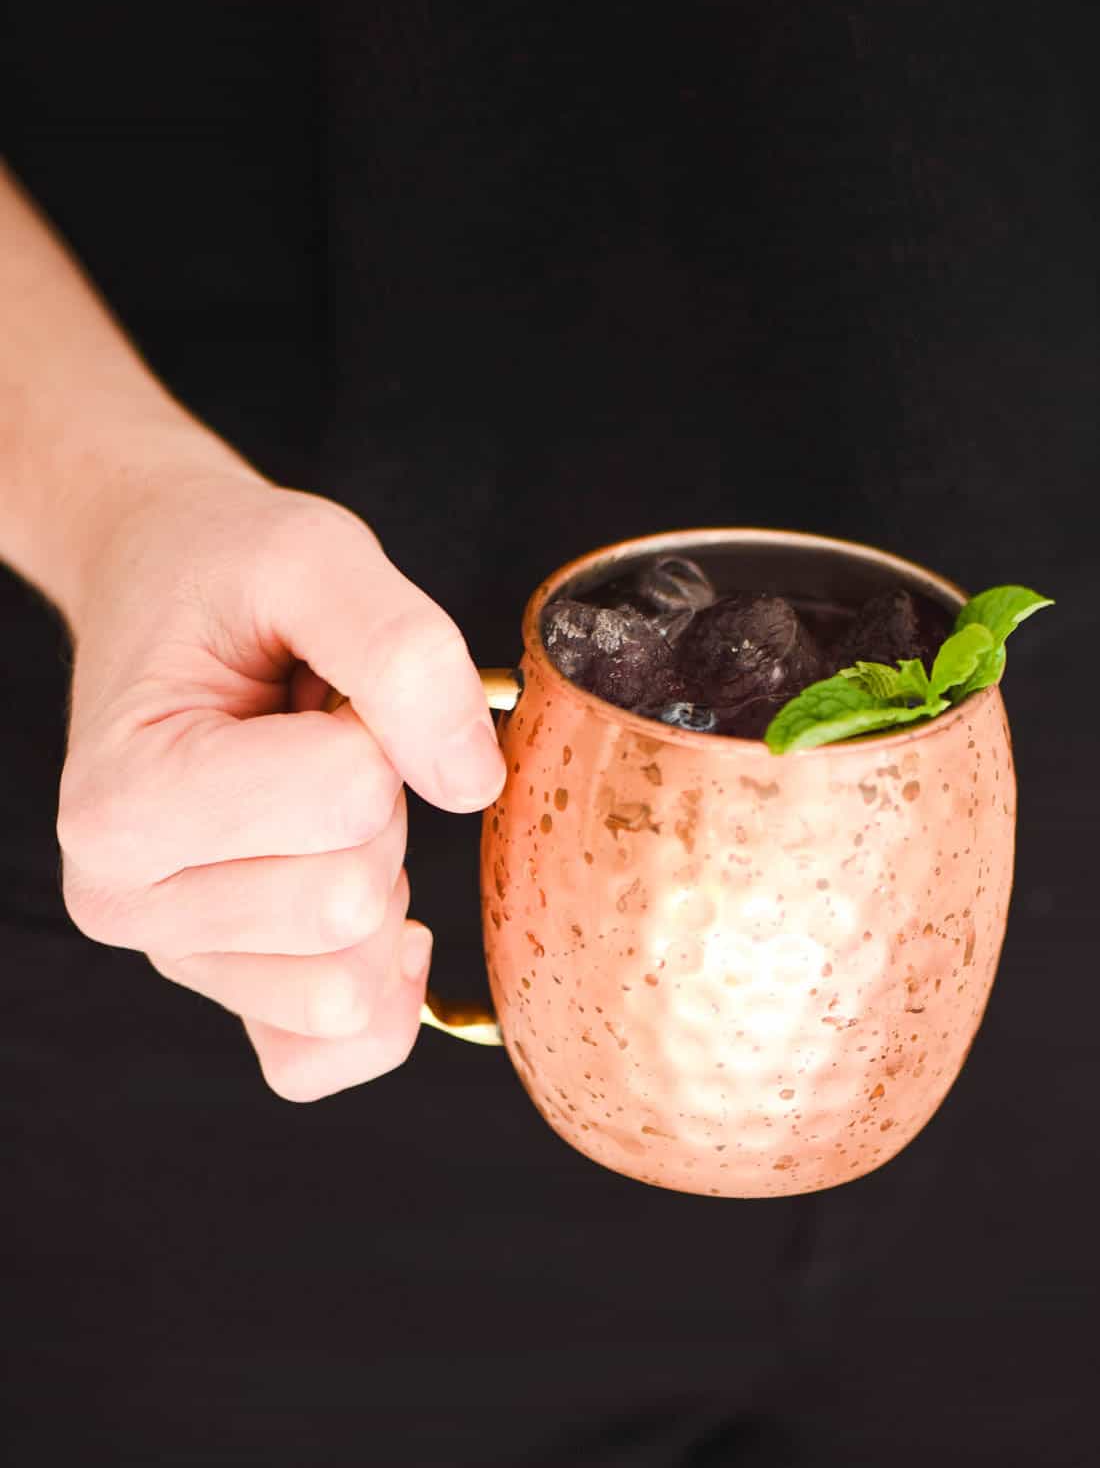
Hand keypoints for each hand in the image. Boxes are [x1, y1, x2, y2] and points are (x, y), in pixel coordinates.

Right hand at [55, 465, 505, 1099]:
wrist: (166, 585)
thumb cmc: (227, 574)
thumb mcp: (314, 552)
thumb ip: (403, 651)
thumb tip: (472, 785)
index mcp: (121, 799)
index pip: (347, 798)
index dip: (376, 724)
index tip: (316, 687)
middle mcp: (123, 898)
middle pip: (351, 902)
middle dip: (380, 806)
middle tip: (318, 735)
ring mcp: (178, 957)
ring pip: (354, 984)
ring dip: (377, 872)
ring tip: (316, 795)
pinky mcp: (234, 993)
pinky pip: (335, 1054)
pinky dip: (386, 991)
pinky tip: (377, 908)